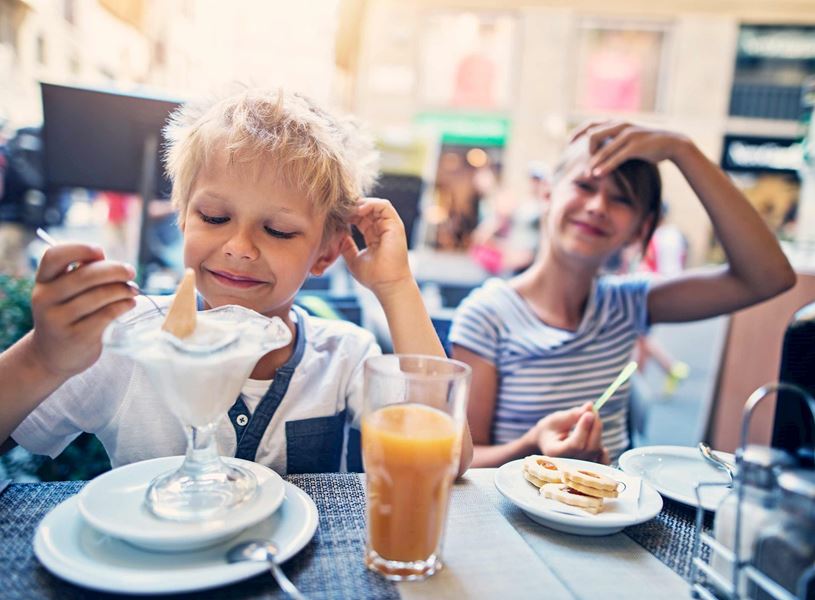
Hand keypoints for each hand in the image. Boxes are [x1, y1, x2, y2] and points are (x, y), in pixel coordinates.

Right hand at [29, 244, 137, 378]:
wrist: (53, 356)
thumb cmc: (68, 315)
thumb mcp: (64, 293)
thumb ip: (82, 275)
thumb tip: (111, 263)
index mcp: (43, 282)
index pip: (54, 256)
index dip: (80, 249)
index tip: (101, 252)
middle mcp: (45, 299)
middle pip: (85, 276)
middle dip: (114, 270)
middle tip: (130, 272)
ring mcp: (58, 319)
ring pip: (99, 295)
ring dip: (123, 289)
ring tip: (133, 290)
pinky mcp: (76, 336)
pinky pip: (106, 314)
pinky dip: (123, 305)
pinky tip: (129, 304)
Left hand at [340, 198, 413, 297]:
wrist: (387, 284)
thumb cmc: (373, 276)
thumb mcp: (353, 259)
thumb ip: (347, 247)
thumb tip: (339, 236)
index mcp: (375, 237)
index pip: (362, 218)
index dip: (350, 214)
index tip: (337, 216)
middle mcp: (384, 230)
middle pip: (368, 210)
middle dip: (354, 207)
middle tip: (340, 209)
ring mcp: (390, 226)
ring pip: (376, 205)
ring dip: (361, 204)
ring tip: (349, 209)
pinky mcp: (395, 225)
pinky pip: (384, 206)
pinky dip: (371, 204)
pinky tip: (358, 210)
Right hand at [527, 402, 608, 463]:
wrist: (547, 442)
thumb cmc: (550, 429)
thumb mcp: (556, 419)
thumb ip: (573, 415)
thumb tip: (590, 406)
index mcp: (555, 453)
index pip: (575, 444)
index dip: (584, 428)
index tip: (589, 413)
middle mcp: (569, 464)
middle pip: (590, 448)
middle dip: (595, 427)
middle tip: (593, 411)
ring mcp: (580, 468)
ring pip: (597, 450)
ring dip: (597, 432)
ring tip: (590, 419)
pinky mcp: (590, 467)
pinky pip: (604, 462)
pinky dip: (604, 451)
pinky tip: (598, 438)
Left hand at [569, 121, 690, 177]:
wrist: (672, 143)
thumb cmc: (648, 143)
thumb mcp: (629, 138)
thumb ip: (614, 140)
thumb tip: (599, 149)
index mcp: (617, 122)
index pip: (591, 123)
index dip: (577, 133)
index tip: (568, 143)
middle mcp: (621, 125)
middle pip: (593, 134)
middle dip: (585, 150)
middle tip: (584, 164)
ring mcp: (628, 135)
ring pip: (603, 148)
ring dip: (593, 163)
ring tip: (588, 175)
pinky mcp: (636, 146)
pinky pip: (616, 157)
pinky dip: (605, 166)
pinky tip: (598, 174)